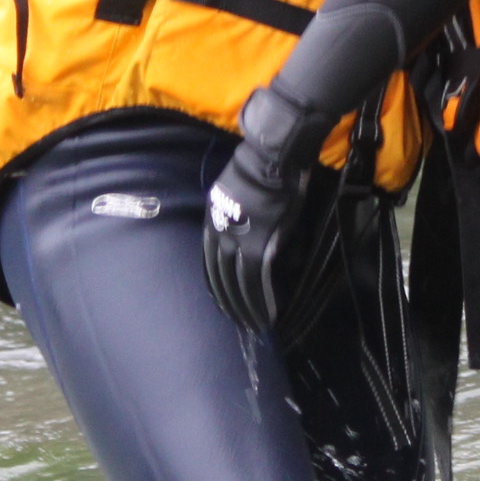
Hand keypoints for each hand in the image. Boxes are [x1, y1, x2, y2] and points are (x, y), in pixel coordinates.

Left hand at [203, 87, 340, 334]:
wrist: (270, 156)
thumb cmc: (256, 165)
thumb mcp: (232, 190)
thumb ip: (237, 215)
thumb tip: (247, 235)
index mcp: (213, 221)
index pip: (209, 262)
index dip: (216, 285)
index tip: (222, 301)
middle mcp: (221, 234)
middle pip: (221, 277)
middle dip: (229, 302)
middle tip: (238, 321)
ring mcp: (241, 241)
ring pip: (238, 283)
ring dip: (245, 307)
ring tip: (253, 324)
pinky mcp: (262, 244)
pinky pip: (259, 280)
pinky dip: (263, 299)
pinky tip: (267, 313)